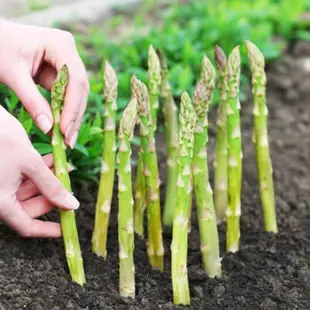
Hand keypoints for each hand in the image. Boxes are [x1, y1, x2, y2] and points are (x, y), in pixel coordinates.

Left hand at [0, 19, 88, 147]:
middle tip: (68, 141)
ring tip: (66, 140)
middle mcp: (69, 52)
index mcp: (60, 44)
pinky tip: (61, 129)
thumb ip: (32, 102)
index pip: (75, 80)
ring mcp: (67, 62)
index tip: (65, 130)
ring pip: (76, 94)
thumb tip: (49, 129)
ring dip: (71, 117)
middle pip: (79, 89)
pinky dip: (63, 112)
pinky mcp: (61, 73)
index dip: (72, 107)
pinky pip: (67, 95)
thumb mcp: (13, 75)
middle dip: (74, 116)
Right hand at [0, 106, 79, 237]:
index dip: (47, 230)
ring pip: (26, 191)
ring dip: (46, 181)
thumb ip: (51, 186)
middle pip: (28, 208)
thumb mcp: (30, 163)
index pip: (27, 226)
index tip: (65, 228)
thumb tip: (71, 205)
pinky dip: (35, 172)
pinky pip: (19, 179)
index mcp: (0, 203)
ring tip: (62, 166)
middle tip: (68, 185)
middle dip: (51, 196)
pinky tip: (49, 160)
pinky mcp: (0, 174)